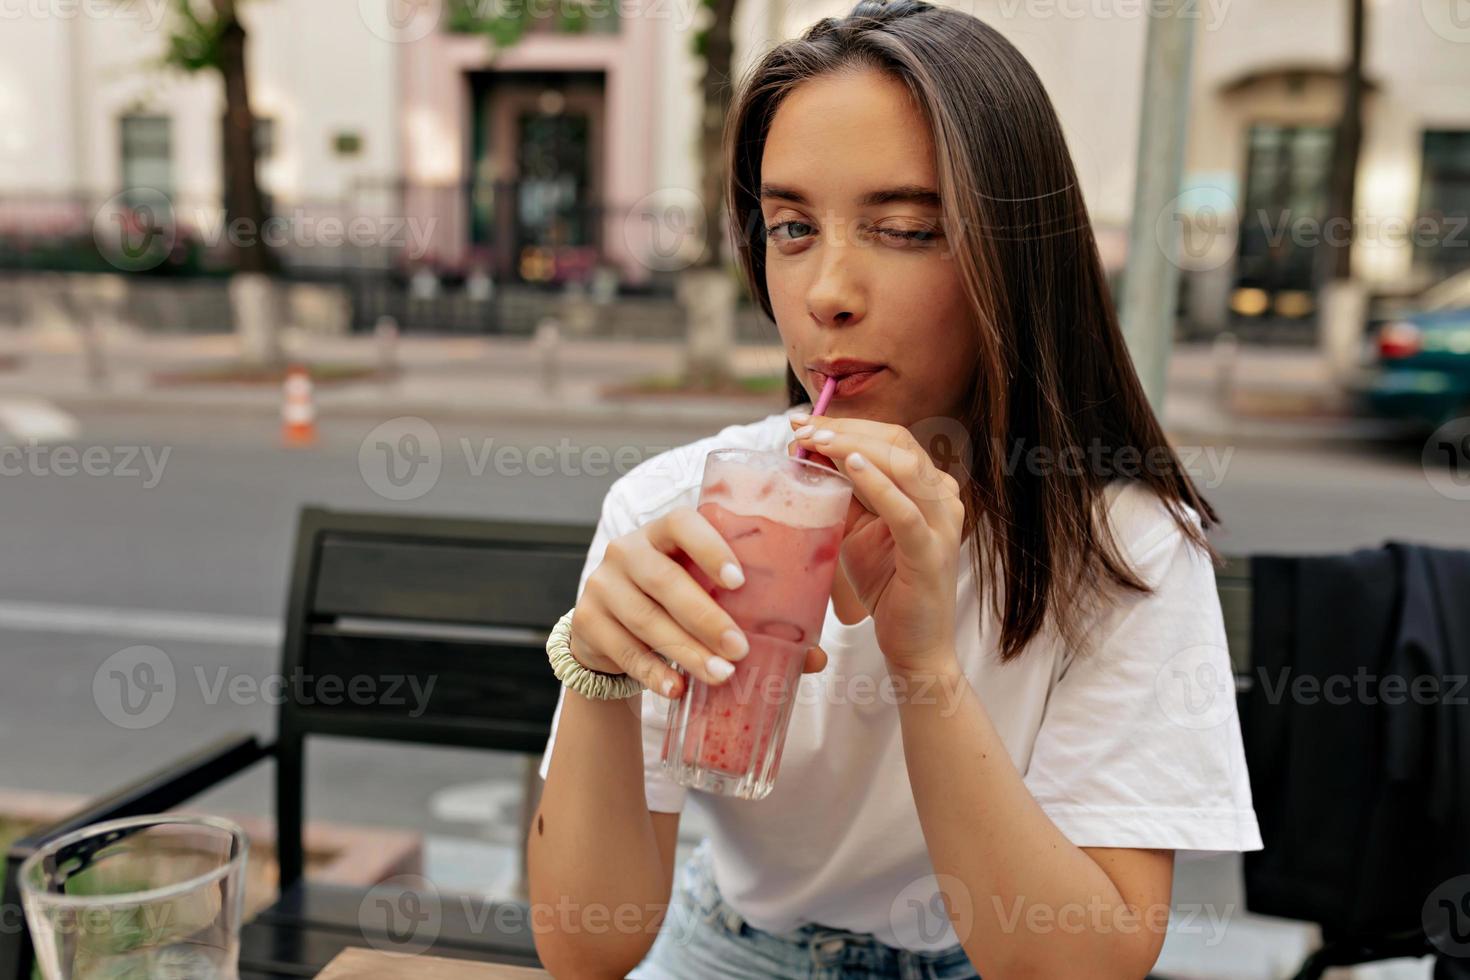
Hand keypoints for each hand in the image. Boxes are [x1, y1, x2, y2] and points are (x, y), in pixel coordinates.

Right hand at [572, 506, 828, 698]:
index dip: (710, 548)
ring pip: (645, 618)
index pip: (682, 523)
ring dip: (685, 650)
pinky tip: (677, 689)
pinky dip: (653, 671)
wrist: (610, 629)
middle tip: (740, 647)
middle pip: (664, 579)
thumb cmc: (676, 603)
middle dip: (705, 615)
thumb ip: (753, 613)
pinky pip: (622, 649)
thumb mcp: (706, 594)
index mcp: (663, 532)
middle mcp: (628, 550)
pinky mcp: (587, 621)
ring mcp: (602, 584)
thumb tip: (815, 657)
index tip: (741, 581)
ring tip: (720, 674)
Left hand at [790, 414, 964, 676]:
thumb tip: (806, 456)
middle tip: (802, 427)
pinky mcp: (931, 553)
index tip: (802, 420)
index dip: (847, 424)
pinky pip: (904, 511)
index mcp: (929, 486)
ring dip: (855, 447)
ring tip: (817, 441)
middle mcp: (943, 497)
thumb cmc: (887, 585)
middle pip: (897, 442)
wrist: (916, 646)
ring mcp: (943, 524)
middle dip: (846, 429)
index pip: (890, 438)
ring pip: (903, 466)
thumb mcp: (858, 530)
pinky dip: (877, 484)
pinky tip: (851, 466)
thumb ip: (842, 494)